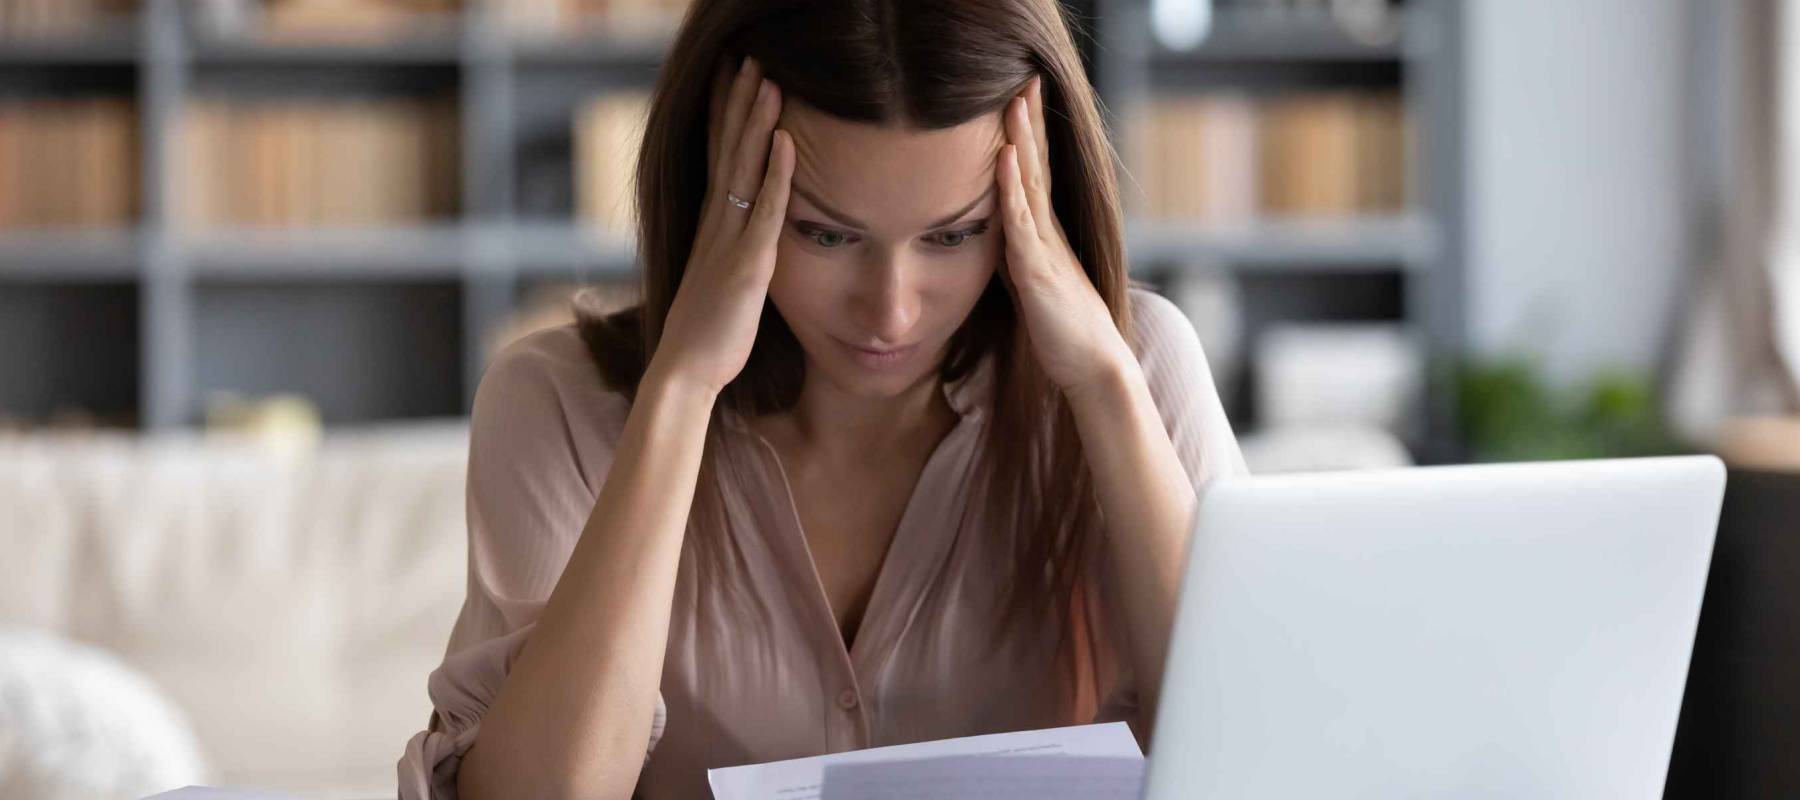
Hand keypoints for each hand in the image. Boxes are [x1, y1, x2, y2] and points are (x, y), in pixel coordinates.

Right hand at [646, 56, 793, 397]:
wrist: (683, 373)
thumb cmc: (705, 341)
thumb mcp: (721, 289)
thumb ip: (734, 262)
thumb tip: (748, 252)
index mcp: (710, 230)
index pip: (719, 160)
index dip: (726, 120)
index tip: (733, 82)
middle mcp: (715, 227)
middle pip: (727, 151)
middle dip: (738, 104)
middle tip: (748, 60)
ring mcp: (728, 242)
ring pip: (743, 170)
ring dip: (755, 123)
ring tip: (767, 80)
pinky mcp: (747, 265)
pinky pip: (765, 211)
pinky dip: (776, 175)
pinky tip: (785, 143)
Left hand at [995, 76, 1132, 398]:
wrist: (1092, 365)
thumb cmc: (1063, 330)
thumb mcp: (1032, 283)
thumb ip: (1018, 256)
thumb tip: (1000, 240)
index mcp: (1046, 235)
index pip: (1036, 174)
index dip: (1029, 136)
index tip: (1023, 98)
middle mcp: (1048, 233)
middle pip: (1037, 166)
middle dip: (1030, 123)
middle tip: (1027, 79)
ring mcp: (1044, 248)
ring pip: (1030, 184)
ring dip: (1022, 141)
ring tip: (1015, 101)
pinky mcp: (1037, 271)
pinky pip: (1021, 222)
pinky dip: (1011, 187)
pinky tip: (1006, 158)